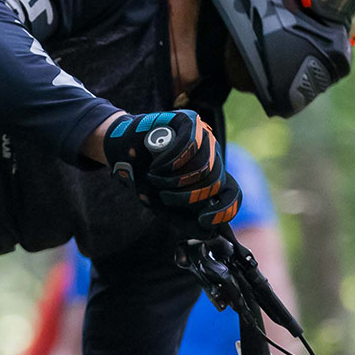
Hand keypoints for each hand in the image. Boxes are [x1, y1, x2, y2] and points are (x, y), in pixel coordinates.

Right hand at [103, 110, 239, 229]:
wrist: (122, 151)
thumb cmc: (145, 177)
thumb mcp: (164, 205)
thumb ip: (186, 221)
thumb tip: (210, 233)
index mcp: (211, 176)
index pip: (231, 193)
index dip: (224, 210)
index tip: (204, 221)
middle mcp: (212, 156)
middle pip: (214, 182)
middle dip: (186, 197)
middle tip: (164, 197)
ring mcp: (204, 137)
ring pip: (202, 166)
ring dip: (174, 180)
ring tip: (154, 178)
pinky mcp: (190, 121)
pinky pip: (189, 145)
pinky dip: (170, 161)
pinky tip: (156, 165)